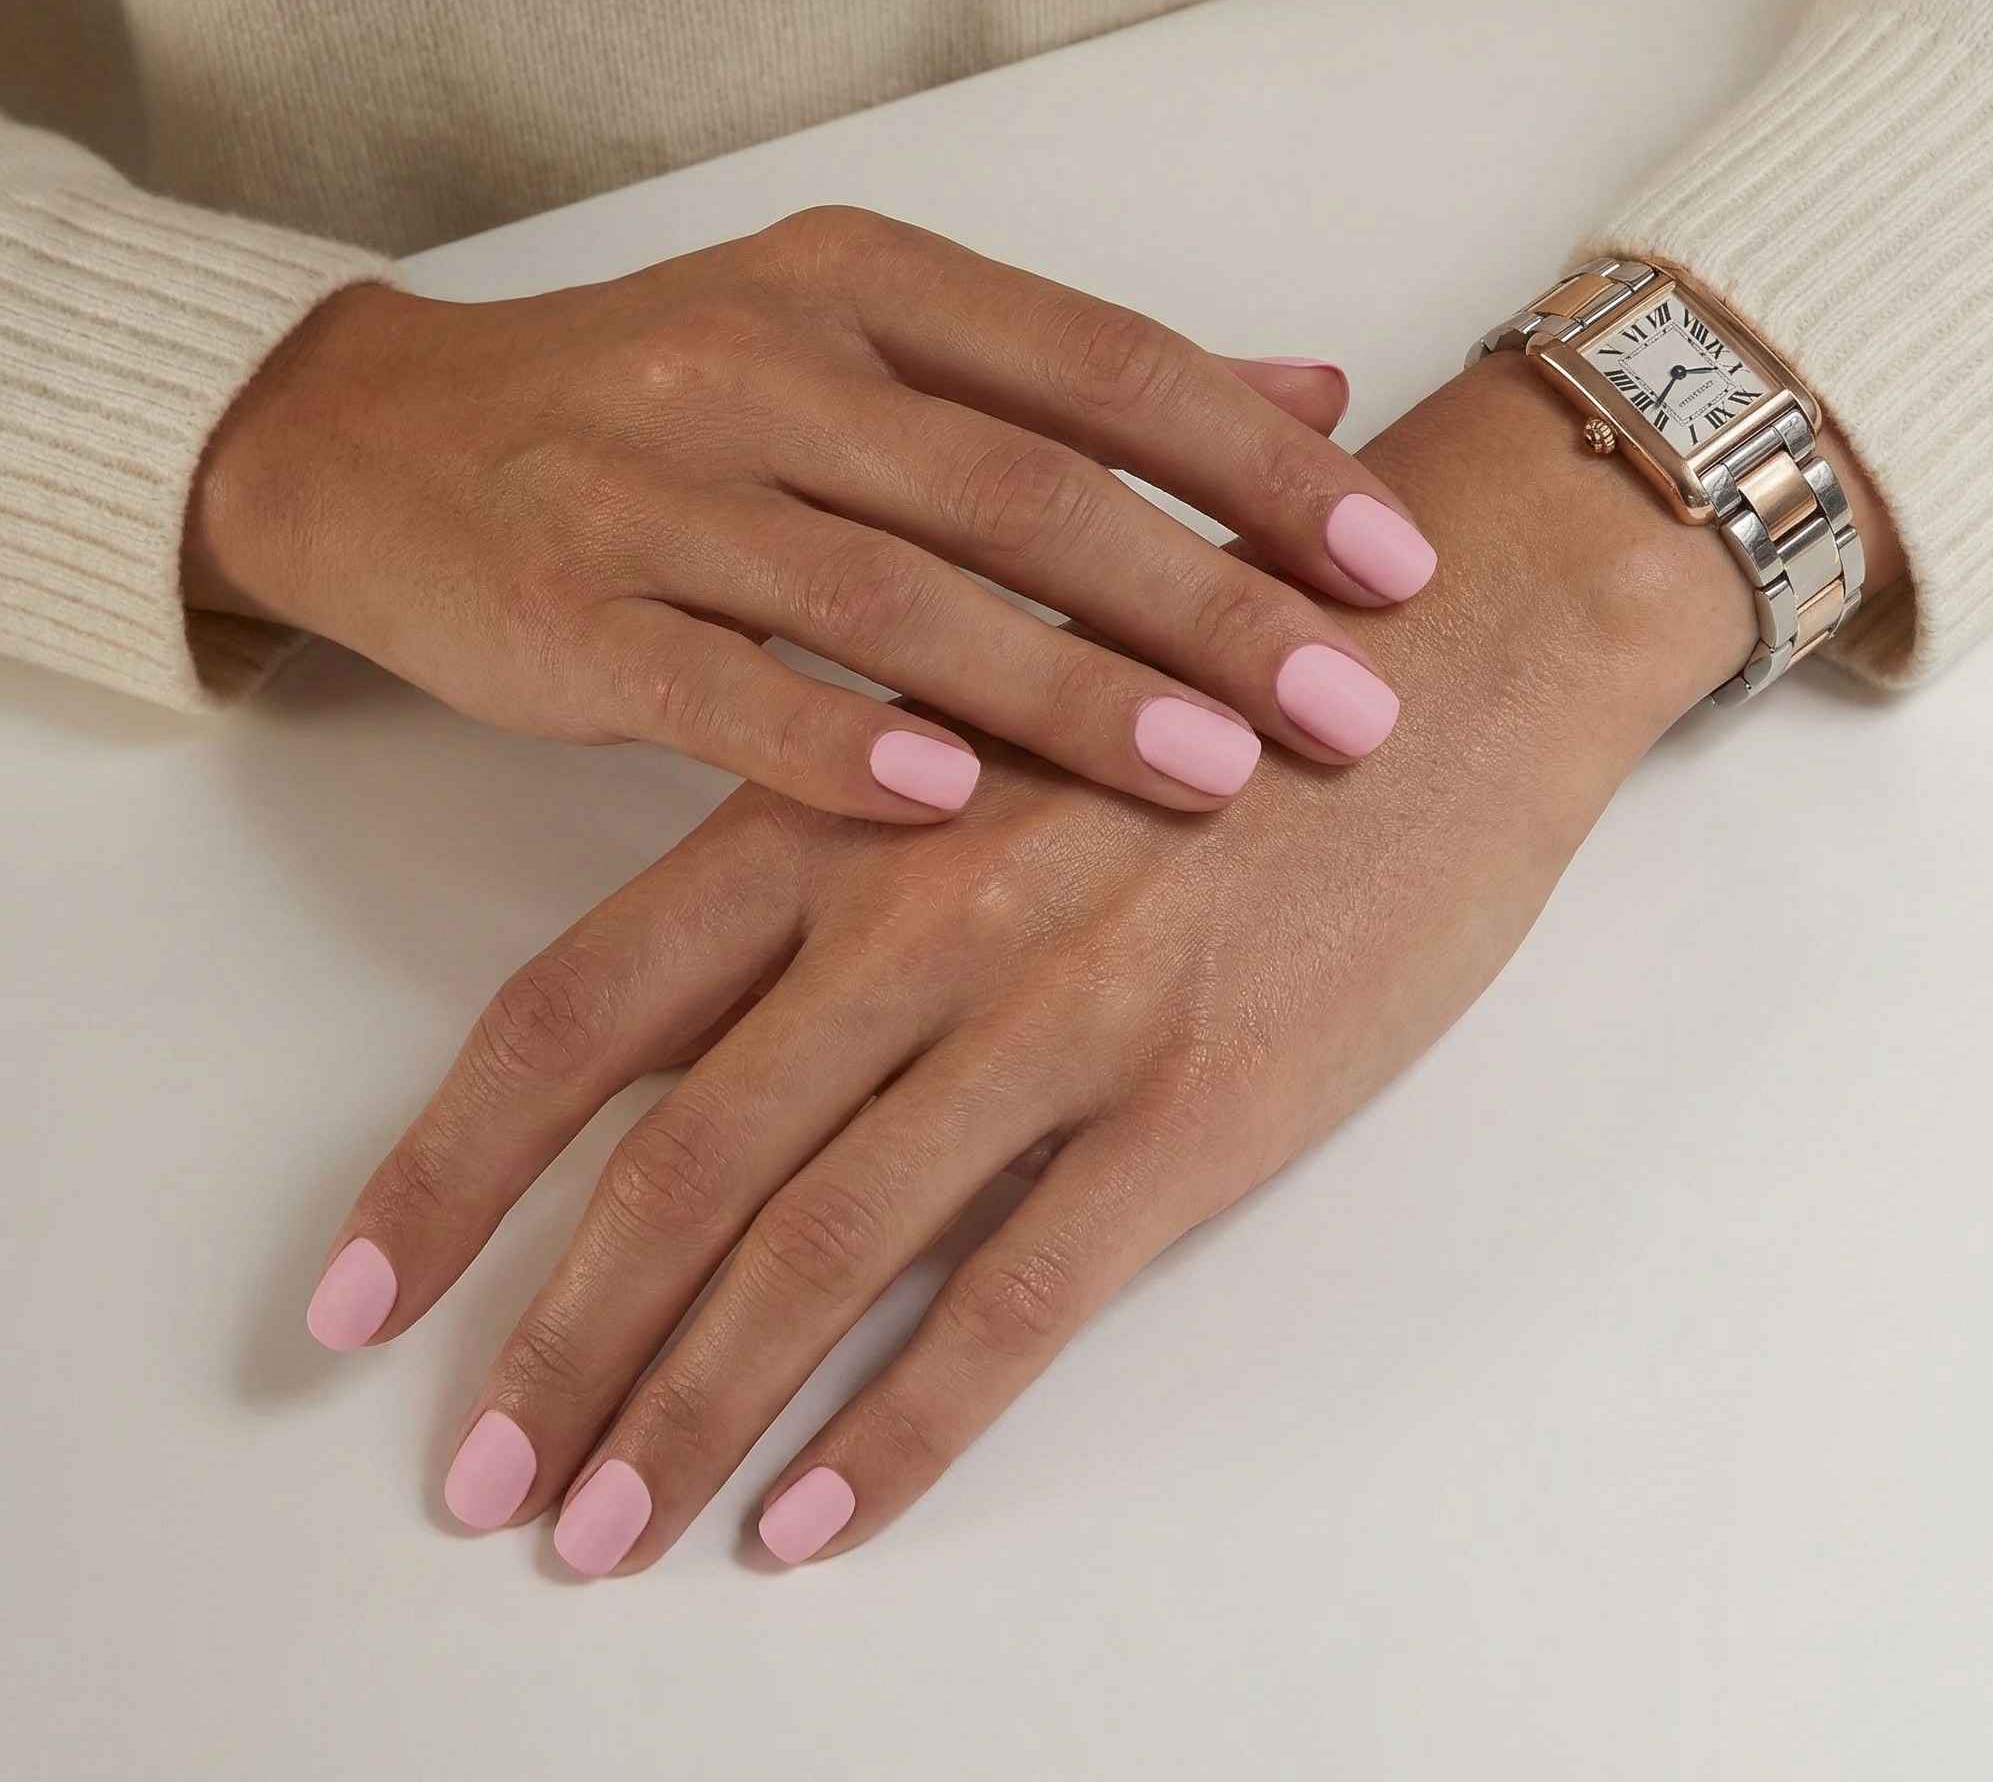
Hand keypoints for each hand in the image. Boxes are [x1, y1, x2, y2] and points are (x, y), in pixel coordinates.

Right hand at [183, 206, 1432, 818]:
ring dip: (1061, 690)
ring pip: (893, 593)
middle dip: (1207, 603)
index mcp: (866, 282)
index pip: (1108, 366)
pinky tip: (954, 804)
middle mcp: (769, 361)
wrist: (385, 442)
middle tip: (1350, 706)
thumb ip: (1081, 377)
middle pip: (1027, 489)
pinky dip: (838, 743)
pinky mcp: (564, 608)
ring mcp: (656, 486)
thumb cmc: (664, 405)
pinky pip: (722, 684)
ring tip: (1212, 777)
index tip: (1396, 569)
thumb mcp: (867, 343)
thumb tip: (1315, 388)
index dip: (1264, 468)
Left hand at [303, 359, 1900, 1570]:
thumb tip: (713, 1014)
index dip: (450, 1164)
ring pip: (819, 1249)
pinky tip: (818, 1516)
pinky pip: (1014, 1304)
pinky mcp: (1196, 1105)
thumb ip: (845, 840)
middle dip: (557, 1341)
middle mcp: (913, 911)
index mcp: (842, 807)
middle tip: (483, 1475)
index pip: (580, 1006)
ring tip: (608, 1531)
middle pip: (676, 1161)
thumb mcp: (981, 708)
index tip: (363, 1294)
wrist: (1450, 639)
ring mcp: (1055, 1013)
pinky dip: (898, 1430)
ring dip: (692, 1412)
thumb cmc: (1210, 658)